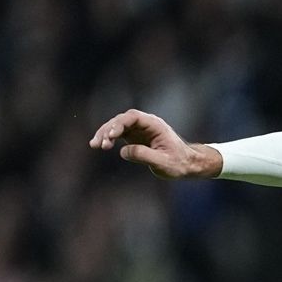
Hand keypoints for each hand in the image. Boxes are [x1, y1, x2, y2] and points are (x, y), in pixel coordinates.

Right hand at [89, 109, 221, 178]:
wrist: (187, 164)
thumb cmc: (178, 163)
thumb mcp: (162, 162)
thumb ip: (144, 155)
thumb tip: (124, 152)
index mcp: (155, 125)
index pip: (133, 117)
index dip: (119, 124)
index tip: (111, 136)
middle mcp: (146, 124)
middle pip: (122, 120)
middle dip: (109, 130)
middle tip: (101, 144)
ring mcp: (139, 129)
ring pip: (117, 126)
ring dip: (105, 134)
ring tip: (95, 145)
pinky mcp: (134, 137)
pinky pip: (117, 134)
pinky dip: (108, 139)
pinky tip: (97, 145)